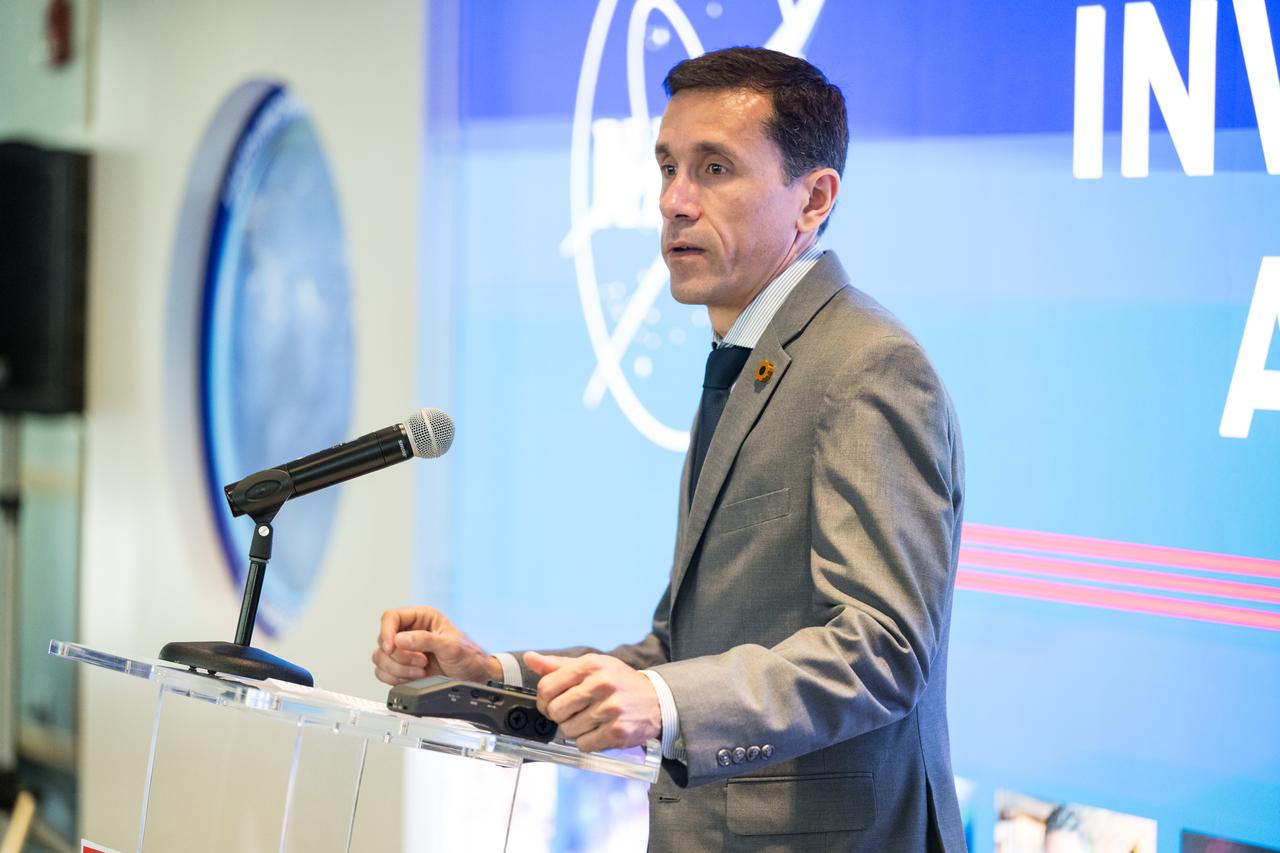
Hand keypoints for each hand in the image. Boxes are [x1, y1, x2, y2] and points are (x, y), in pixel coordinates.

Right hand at [371, 606, 500, 685]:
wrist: (473, 679)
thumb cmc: (468, 657)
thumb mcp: (451, 646)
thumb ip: (426, 640)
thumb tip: (400, 639)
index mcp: (421, 618)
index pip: (391, 618)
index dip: (387, 632)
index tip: (392, 647)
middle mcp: (409, 632)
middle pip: (383, 641)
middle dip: (400, 656)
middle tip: (421, 662)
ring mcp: (404, 651)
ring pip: (380, 658)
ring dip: (398, 669)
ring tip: (420, 672)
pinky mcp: (400, 668)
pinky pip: (382, 673)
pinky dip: (395, 679)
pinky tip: (413, 678)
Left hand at [524, 651, 660, 752]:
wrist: (656, 700)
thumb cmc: (619, 682)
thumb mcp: (593, 666)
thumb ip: (559, 665)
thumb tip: (530, 658)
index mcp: (590, 665)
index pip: (547, 686)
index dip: (544, 699)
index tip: (552, 703)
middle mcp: (601, 684)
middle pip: (555, 710)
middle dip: (559, 716)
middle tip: (572, 713)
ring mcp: (610, 709)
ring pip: (568, 730)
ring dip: (574, 730)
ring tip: (589, 721)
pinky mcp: (618, 731)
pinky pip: (584, 745)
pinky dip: (587, 742)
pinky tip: (598, 731)